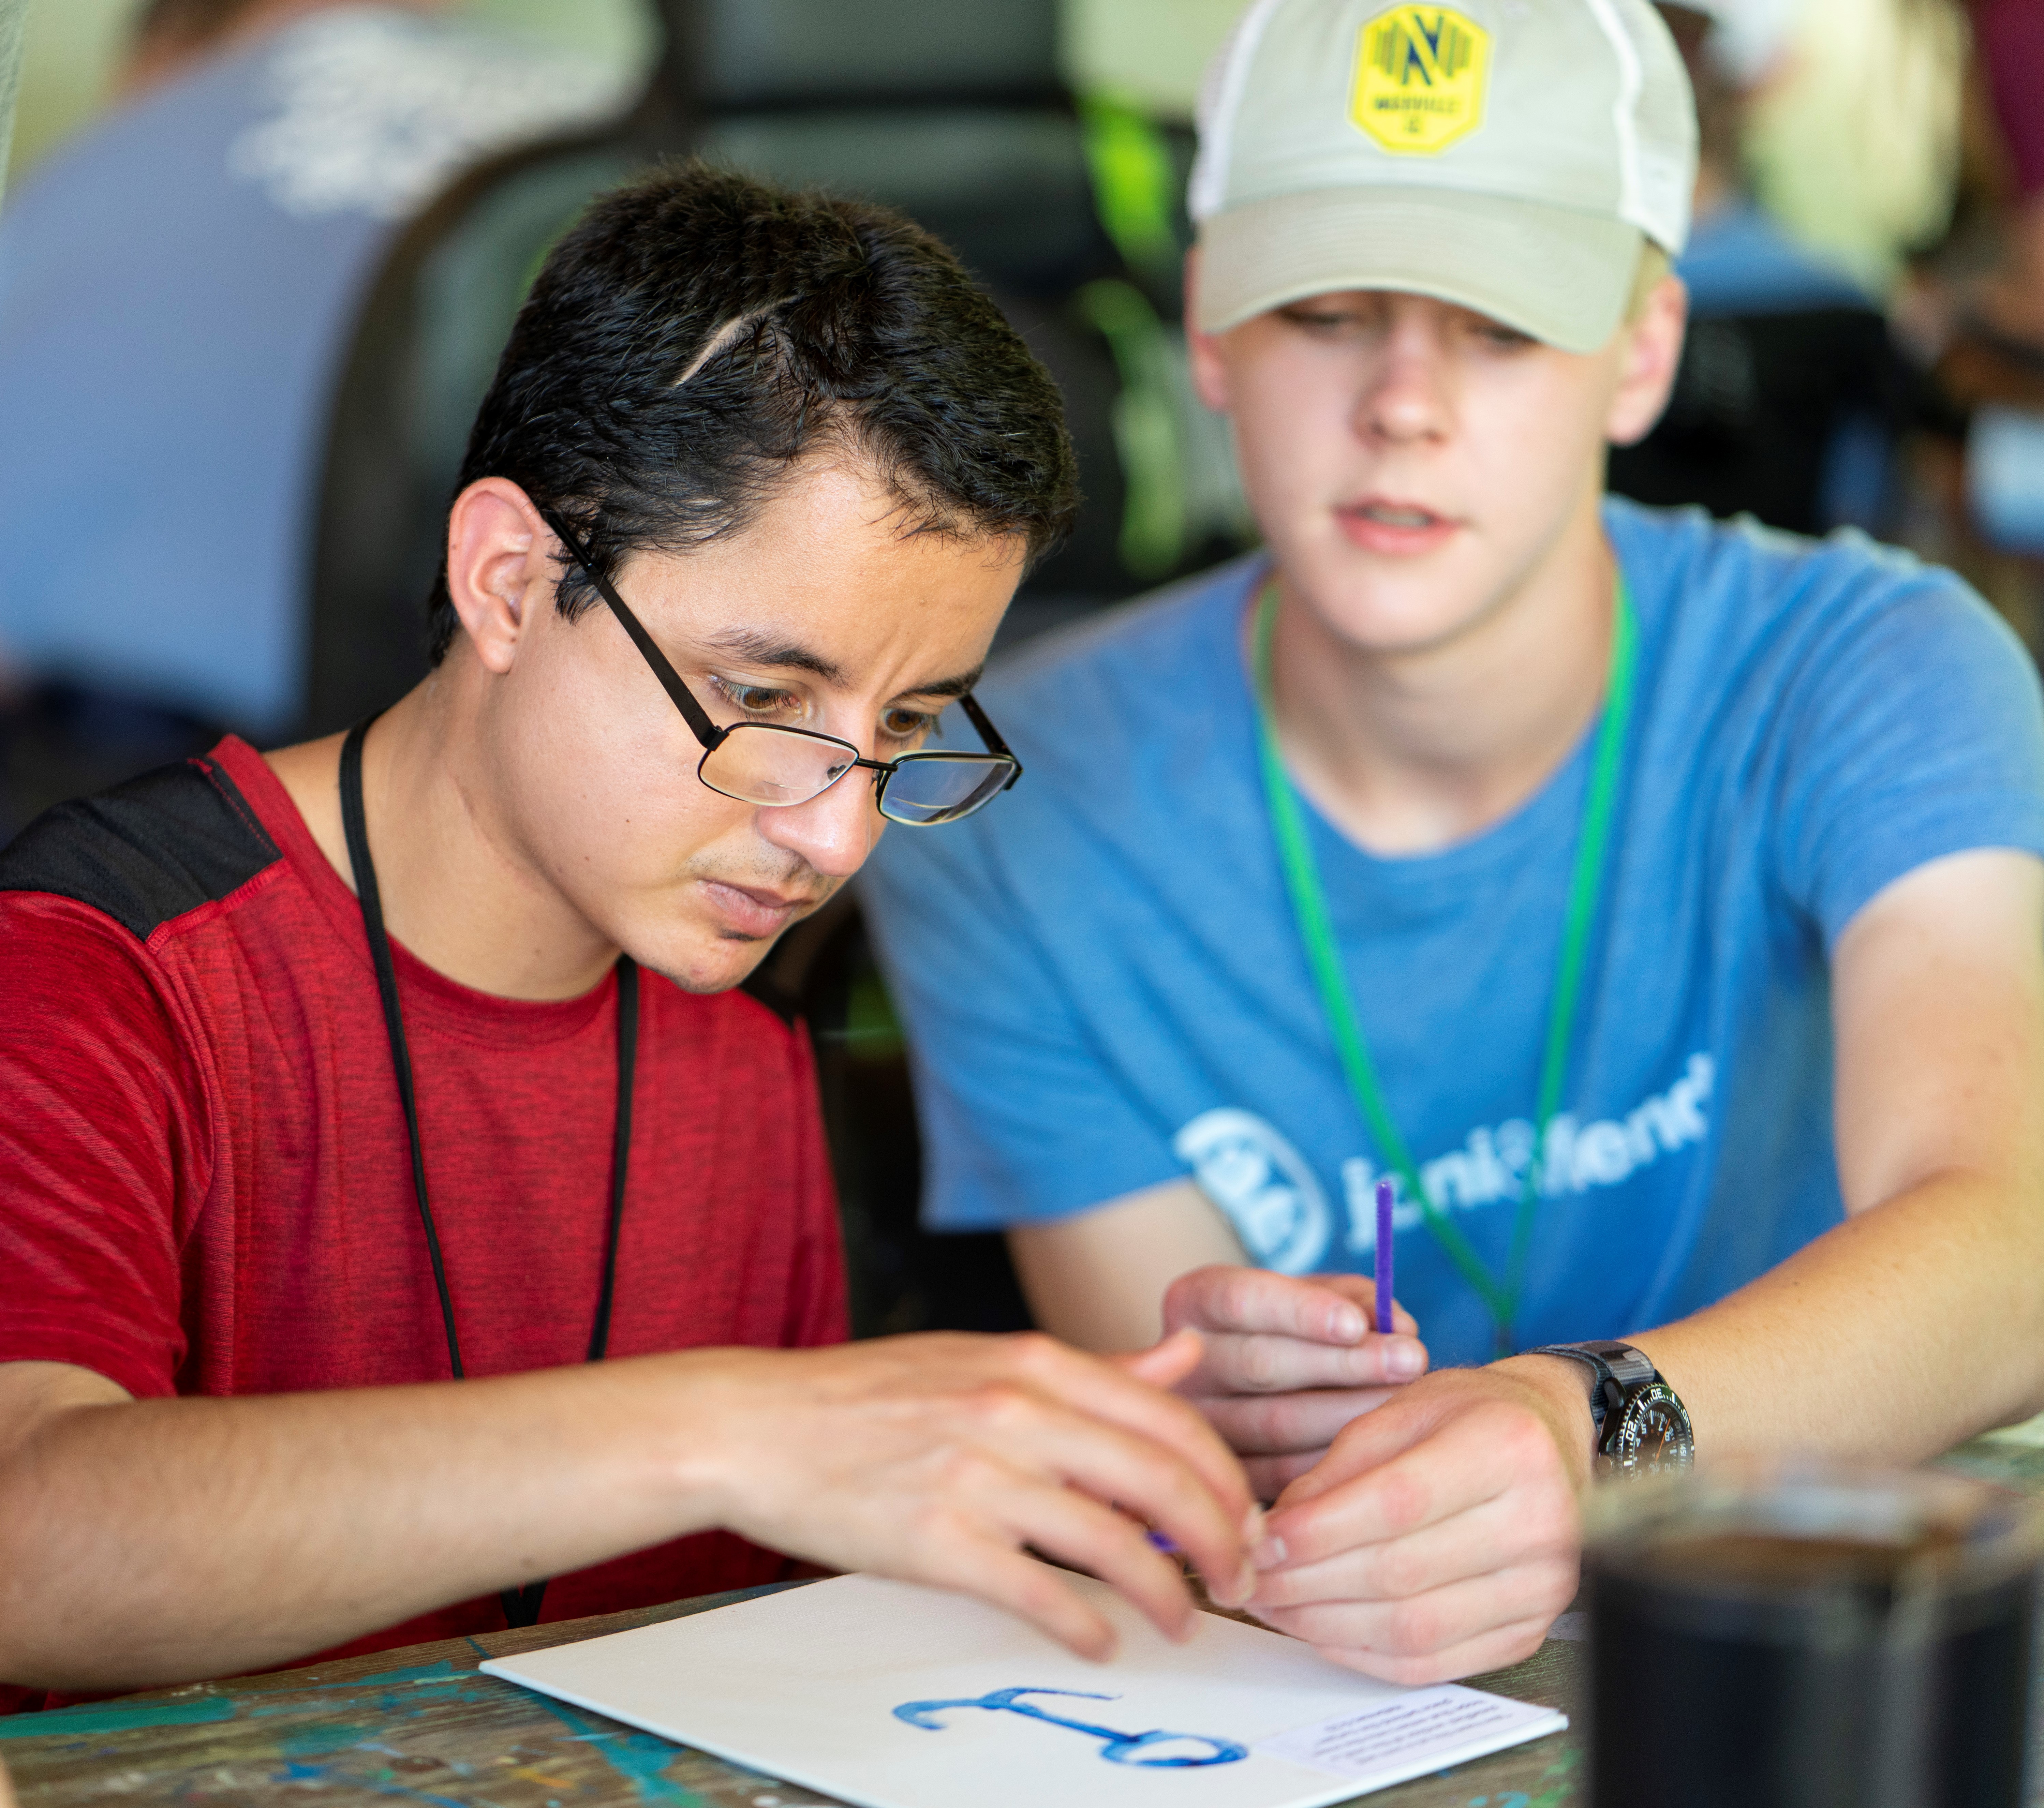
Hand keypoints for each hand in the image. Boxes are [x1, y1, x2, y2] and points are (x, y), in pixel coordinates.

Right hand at [687, 1329, 1260, 1659]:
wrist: (761, 1425)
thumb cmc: (872, 1393)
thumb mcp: (988, 1354)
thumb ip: (1095, 1367)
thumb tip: (1184, 1354)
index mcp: (1035, 1361)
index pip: (1173, 1421)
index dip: (1225, 1480)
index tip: (1244, 1519)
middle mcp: (1016, 1410)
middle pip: (1163, 1483)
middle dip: (1222, 1542)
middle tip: (1239, 1579)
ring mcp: (978, 1477)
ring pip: (1115, 1546)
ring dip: (1167, 1597)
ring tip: (1181, 1621)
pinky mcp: (939, 1542)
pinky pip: (1042, 1596)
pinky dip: (1088, 1627)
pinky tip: (1102, 1640)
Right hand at [1159, 1265, 1429, 1497]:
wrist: (1241, 1383)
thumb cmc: (1291, 1328)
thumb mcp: (1311, 1297)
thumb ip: (1352, 1301)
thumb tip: (1399, 1327)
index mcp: (1193, 1302)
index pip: (1240, 1300)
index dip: (1300, 1310)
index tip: (1358, 1322)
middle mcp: (1183, 1365)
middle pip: (1261, 1364)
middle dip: (1343, 1362)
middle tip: (1411, 1359)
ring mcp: (1198, 1425)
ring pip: (1274, 1425)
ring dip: (1350, 1414)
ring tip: (1409, 1402)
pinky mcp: (1225, 1473)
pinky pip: (1282, 1476)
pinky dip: (1335, 1461)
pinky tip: (1381, 1447)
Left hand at [1246, 1355, 1593, 1682]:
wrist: (1554, 1441)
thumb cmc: (1473, 1415)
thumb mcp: (1403, 1409)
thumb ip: (1339, 1468)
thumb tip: (1276, 1532)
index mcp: (1505, 1448)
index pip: (1396, 1503)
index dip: (1318, 1531)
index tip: (1260, 1540)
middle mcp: (1540, 1523)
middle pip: (1400, 1573)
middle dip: (1307, 1583)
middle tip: (1251, 1580)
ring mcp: (1542, 1588)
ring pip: (1412, 1629)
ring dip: (1326, 1625)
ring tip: (1275, 1606)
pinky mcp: (1529, 1632)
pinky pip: (1433, 1664)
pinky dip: (1365, 1654)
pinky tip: (1321, 1631)